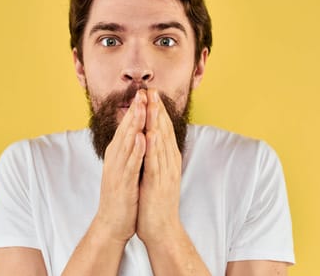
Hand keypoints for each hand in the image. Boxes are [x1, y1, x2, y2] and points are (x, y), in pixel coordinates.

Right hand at [94, 89, 146, 242]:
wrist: (112, 223)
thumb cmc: (121, 195)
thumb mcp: (123, 168)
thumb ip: (127, 151)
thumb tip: (134, 133)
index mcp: (117, 155)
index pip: (126, 128)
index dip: (135, 110)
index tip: (143, 93)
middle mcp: (115, 159)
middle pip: (125, 131)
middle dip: (134, 111)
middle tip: (142, 92)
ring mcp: (117, 171)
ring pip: (126, 144)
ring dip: (134, 125)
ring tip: (142, 108)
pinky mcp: (122, 184)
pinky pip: (130, 164)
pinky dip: (136, 150)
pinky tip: (141, 138)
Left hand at [137, 88, 182, 243]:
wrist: (162, 229)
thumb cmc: (156, 202)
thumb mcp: (157, 174)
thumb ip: (156, 157)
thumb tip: (151, 141)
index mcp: (168, 159)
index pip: (163, 130)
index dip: (158, 111)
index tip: (152, 94)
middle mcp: (170, 162)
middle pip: (164, 131)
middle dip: (158, 109)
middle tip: (153, 89)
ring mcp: (165, 172)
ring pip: (161, 142)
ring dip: (156, 121)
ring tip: (153, 103)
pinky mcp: (158, 183)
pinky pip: (155, 162)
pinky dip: (153, 146)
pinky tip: (150, 132)